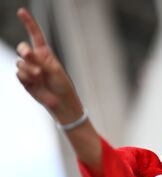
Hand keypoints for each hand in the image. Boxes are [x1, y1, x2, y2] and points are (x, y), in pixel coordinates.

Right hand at [15, 8, 82, 122]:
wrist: (61, 102)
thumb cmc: (62, 85)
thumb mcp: (55, 69)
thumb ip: (41, 60)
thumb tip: (27, 55)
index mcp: (45, 53)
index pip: (35, 35)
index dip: (28, 23)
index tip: (21, 11)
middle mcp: (35, 59)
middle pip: (22, 48)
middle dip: (24, 50)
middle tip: (29, 55)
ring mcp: (29, 69)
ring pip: (20, 63)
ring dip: (30, 69)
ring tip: (40, 76)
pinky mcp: (24, 80)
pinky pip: (19, 74)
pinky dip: (27, 77)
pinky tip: (35, 82)